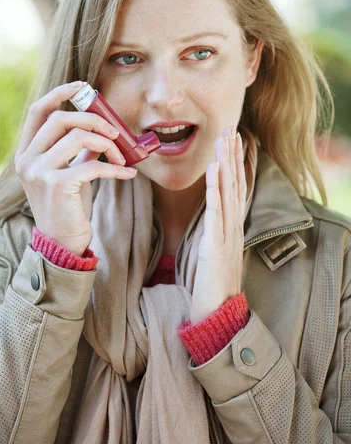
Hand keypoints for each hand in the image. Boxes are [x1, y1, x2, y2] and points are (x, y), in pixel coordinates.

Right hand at [14, 82, 136, 255]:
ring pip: (77, 137)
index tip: (83, 86)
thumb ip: (78, 149)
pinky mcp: (57, 186)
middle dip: (93, 119)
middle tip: (115, 131)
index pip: (37, 111)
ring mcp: (39, 172)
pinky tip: (127, 174)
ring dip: (107, 144)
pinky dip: (115, 167)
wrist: (62, 243)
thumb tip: (102, 127)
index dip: (59, 93)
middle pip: (60, 119)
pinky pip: (92, 163)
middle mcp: (27, 160)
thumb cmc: (68, 206)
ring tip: (121, 157)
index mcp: (26, 153)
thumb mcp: (70, 172)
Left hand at [190, 125, 246, 324]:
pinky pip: (216, 212)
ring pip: (228, 192)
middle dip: (231, 155)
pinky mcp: (216, 245)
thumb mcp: (213, 253)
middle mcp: (233, 227)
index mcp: (231, 228)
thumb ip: (214, 232)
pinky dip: (215, 188)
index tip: (231, 140)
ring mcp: (227, 235)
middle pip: (234, 184)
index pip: (234, 189)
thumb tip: (210, 216)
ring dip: (226, 163)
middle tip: (230, 127)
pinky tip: (214, 169)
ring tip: (224, 138)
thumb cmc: (212, 286)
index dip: (233, 163)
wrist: (217, 315)